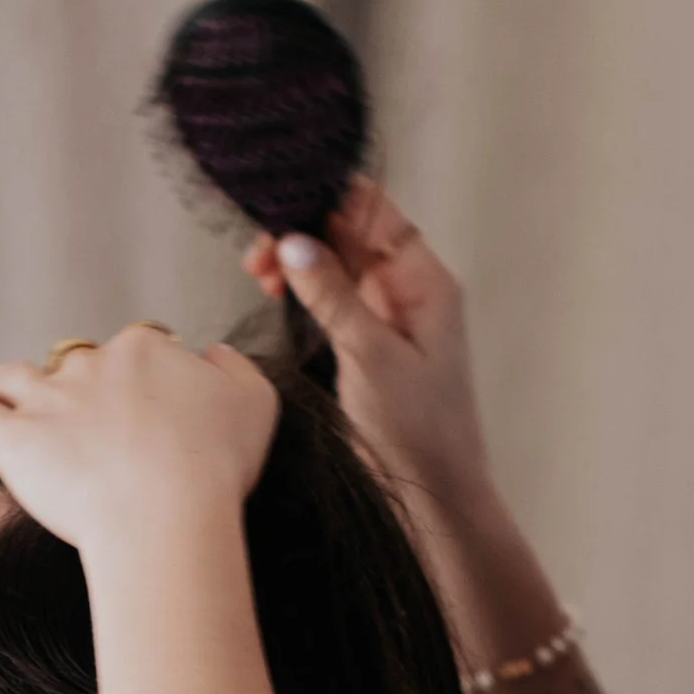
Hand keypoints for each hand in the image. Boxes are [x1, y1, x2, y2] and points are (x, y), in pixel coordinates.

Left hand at [0, 325, 278, 551]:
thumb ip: (232, 369)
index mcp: (147, 351)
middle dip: (80, 385)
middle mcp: (91, 365)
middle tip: (89, 423)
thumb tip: (210, 354)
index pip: (140, 352)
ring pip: (17, 376)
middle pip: (77, 363)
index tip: (152, 415)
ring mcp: (47, 401)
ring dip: (11, 383)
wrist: (166, 512)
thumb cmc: (216, 465)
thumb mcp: (254, 403)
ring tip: (4, 393)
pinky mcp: (11, 440)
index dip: (144, 382)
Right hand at [245, 181, 491, 510]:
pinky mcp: (367, 340)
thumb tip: (294, 239)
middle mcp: (406, 288)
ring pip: (335, 264)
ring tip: (257, 275)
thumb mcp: (371, 356)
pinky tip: (275, 293)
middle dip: (302, 232)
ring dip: (296, 261)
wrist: (437, 493)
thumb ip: (334, 296)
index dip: (327, 200)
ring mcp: (386, 314)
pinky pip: (332, 297)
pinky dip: (302, 290)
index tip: (279, 208)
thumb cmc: (418, 429)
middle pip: (349, 233)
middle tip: (256, 257)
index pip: (374, 212)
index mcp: (424, 279)